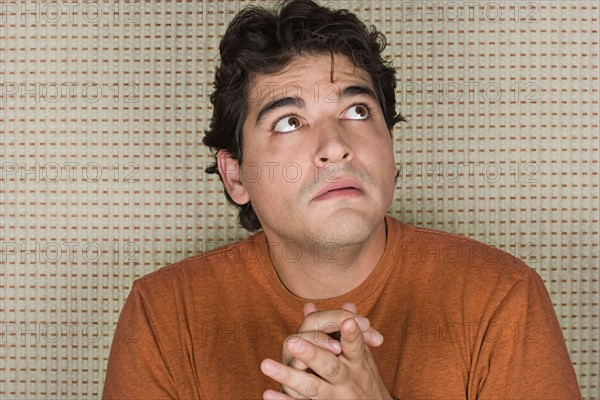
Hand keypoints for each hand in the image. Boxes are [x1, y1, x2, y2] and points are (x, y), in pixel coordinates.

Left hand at [261, 303, 389, 399]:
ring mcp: (333, 396)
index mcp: (357, 362)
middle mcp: (346, 379)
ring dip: (289, 376)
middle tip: (293, 342)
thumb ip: (333, 328)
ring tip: (266, 365)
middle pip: (330, 366)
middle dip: (312, 354)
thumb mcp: (359, 354)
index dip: (352, 335)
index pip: (355, 346)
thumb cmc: (361, 376)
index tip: (348, 322)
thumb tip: (311, 305)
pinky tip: (267, 392)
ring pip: (311, 387)